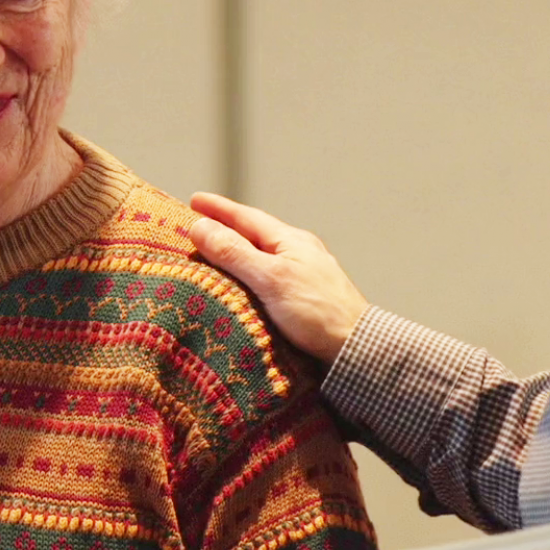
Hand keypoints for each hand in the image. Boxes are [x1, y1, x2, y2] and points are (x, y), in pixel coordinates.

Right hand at [188, 192, 367, 362]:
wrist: (355, 350)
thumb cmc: (316, 312)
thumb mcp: (270, 279)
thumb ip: (235, 253)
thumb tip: (201, 227)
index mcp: (291, 241)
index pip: (246, 218)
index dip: (219, 209)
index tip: (194, 199)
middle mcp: (299, 253)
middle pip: (255, 234)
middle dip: (226, 229)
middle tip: (198, 225)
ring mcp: (304, 275)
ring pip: (263, 256)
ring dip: (237, 252)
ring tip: (215, 255)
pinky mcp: (305, 298)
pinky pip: (269, 277)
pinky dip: (250, 275)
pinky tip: (244, 286)